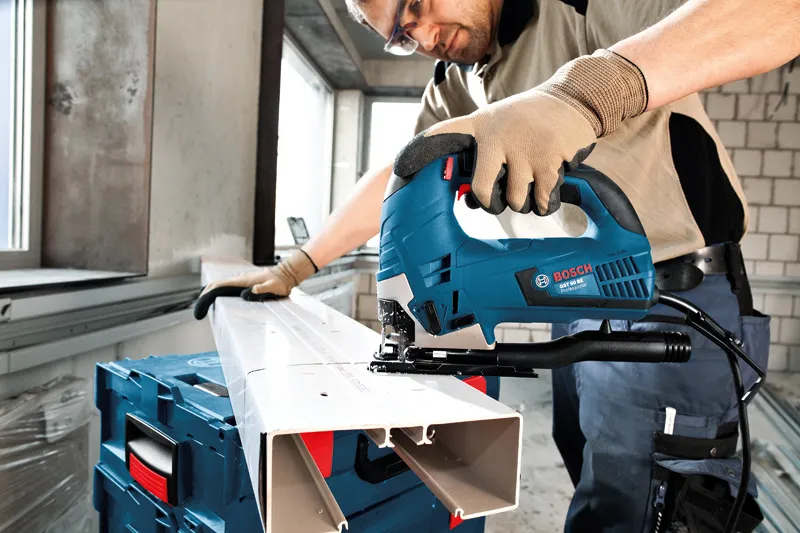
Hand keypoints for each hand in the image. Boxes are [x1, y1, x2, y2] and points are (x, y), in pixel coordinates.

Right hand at [193, 250, 317, 318]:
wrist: (286, 274)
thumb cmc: (280, 283)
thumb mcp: (273, 287)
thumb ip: (262, 290)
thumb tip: (248, 293)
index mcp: (241, 281)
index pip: (218, 286)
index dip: (206, 296)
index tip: (200, 308)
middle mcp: (238, 280)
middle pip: (215, 286)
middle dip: (204, 297)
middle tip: (199, 312)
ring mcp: (241, 282)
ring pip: (220, 286)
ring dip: (210, 295)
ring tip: (204, 308)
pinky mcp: (244, 284)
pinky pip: (227, 288)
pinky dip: (218, 294)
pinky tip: (217, 302)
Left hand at [420, 49, 647, 215]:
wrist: (574, 99)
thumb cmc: (529, 119)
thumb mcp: (497, 122)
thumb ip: (479, 151)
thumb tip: (464, 197)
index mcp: (480, 126)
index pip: (443, 135)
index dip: (419, 152)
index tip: (400, 167)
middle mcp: (496, 137)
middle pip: (482, 194)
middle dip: (492, 204)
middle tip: (501, 196)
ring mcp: (523, 149)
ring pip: (514, 203)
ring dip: (524, 202)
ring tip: (531, 181)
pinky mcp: (549, 161)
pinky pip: (541, 203)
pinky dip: (545, 203)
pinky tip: (548, 187)